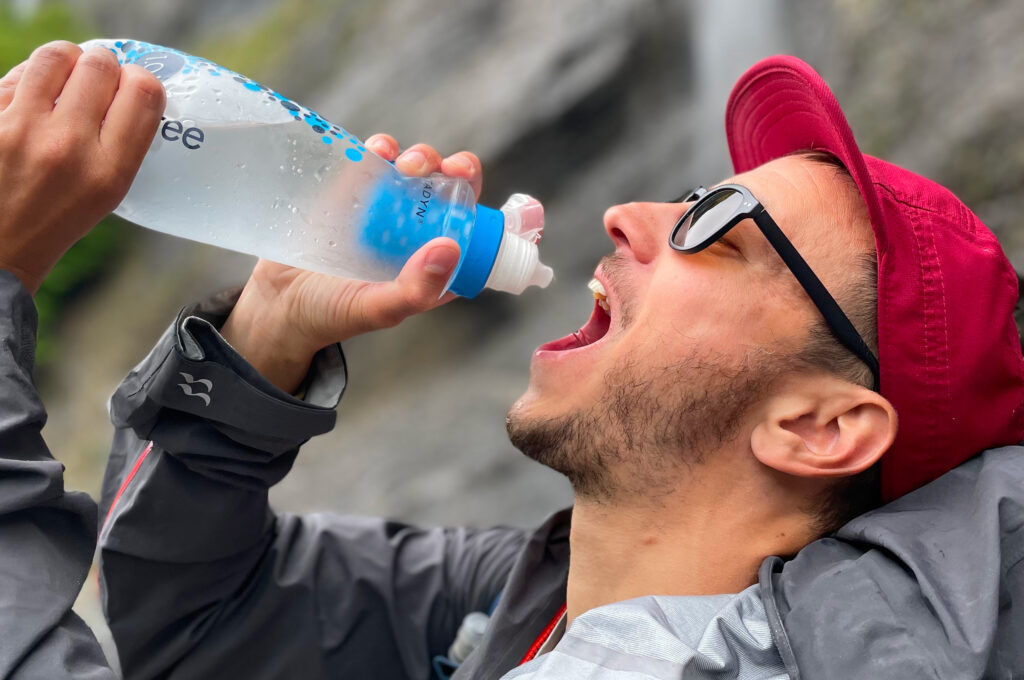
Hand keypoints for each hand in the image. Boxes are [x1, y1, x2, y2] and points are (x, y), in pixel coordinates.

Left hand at [0, 41, 164, 292]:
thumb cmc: (57, 218)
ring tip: (65, 75)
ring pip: (56, 55)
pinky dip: (31, 78)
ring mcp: (20, 130)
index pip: (143, 93)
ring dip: (67, 60)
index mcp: (107, 171)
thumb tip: (125, 83)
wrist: (0, 246)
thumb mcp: (108, 192)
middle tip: (97, 79)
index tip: (132, 85)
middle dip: (103, 64)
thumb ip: (123, 141)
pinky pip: (18, 74)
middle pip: (101, 65)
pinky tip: (33, 97)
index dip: (141, 79)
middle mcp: (67, 147)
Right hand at [220, 134, 483, 392]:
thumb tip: (449, 247)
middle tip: (438, 168)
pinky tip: (375, 151)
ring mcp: (385, 208)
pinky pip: (374, 161)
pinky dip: (379, 149)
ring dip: (418, 156)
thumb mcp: (378, 309)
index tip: (465, 181)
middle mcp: (415, 232)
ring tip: (401, 163)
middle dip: (452, 168)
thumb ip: (416, 289)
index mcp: (434, 263)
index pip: (470, 225)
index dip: (474, 199)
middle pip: (448, 189)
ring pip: (415, 169)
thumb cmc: (332, 314)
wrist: (274, 301)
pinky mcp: (352, 191)